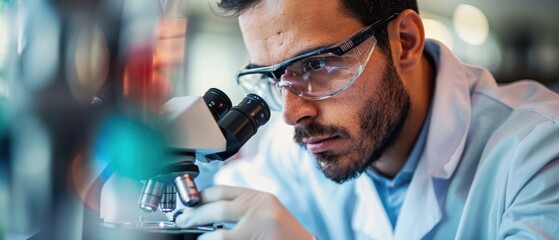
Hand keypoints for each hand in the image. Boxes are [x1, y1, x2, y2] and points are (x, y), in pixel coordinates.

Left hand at [175, 185, 314, 239]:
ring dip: (203, 236)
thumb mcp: (264, 210)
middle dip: (194, 216)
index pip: (222, 191)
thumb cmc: (283, 233)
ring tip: (195, 236)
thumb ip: (242, 206)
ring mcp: (258, 228)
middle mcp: (259, 210)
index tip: (189, 203)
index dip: (201, 197)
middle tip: (183, 221)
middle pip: (217, 210)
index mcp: (259, 198)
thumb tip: (208, 210)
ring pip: (221, 234)